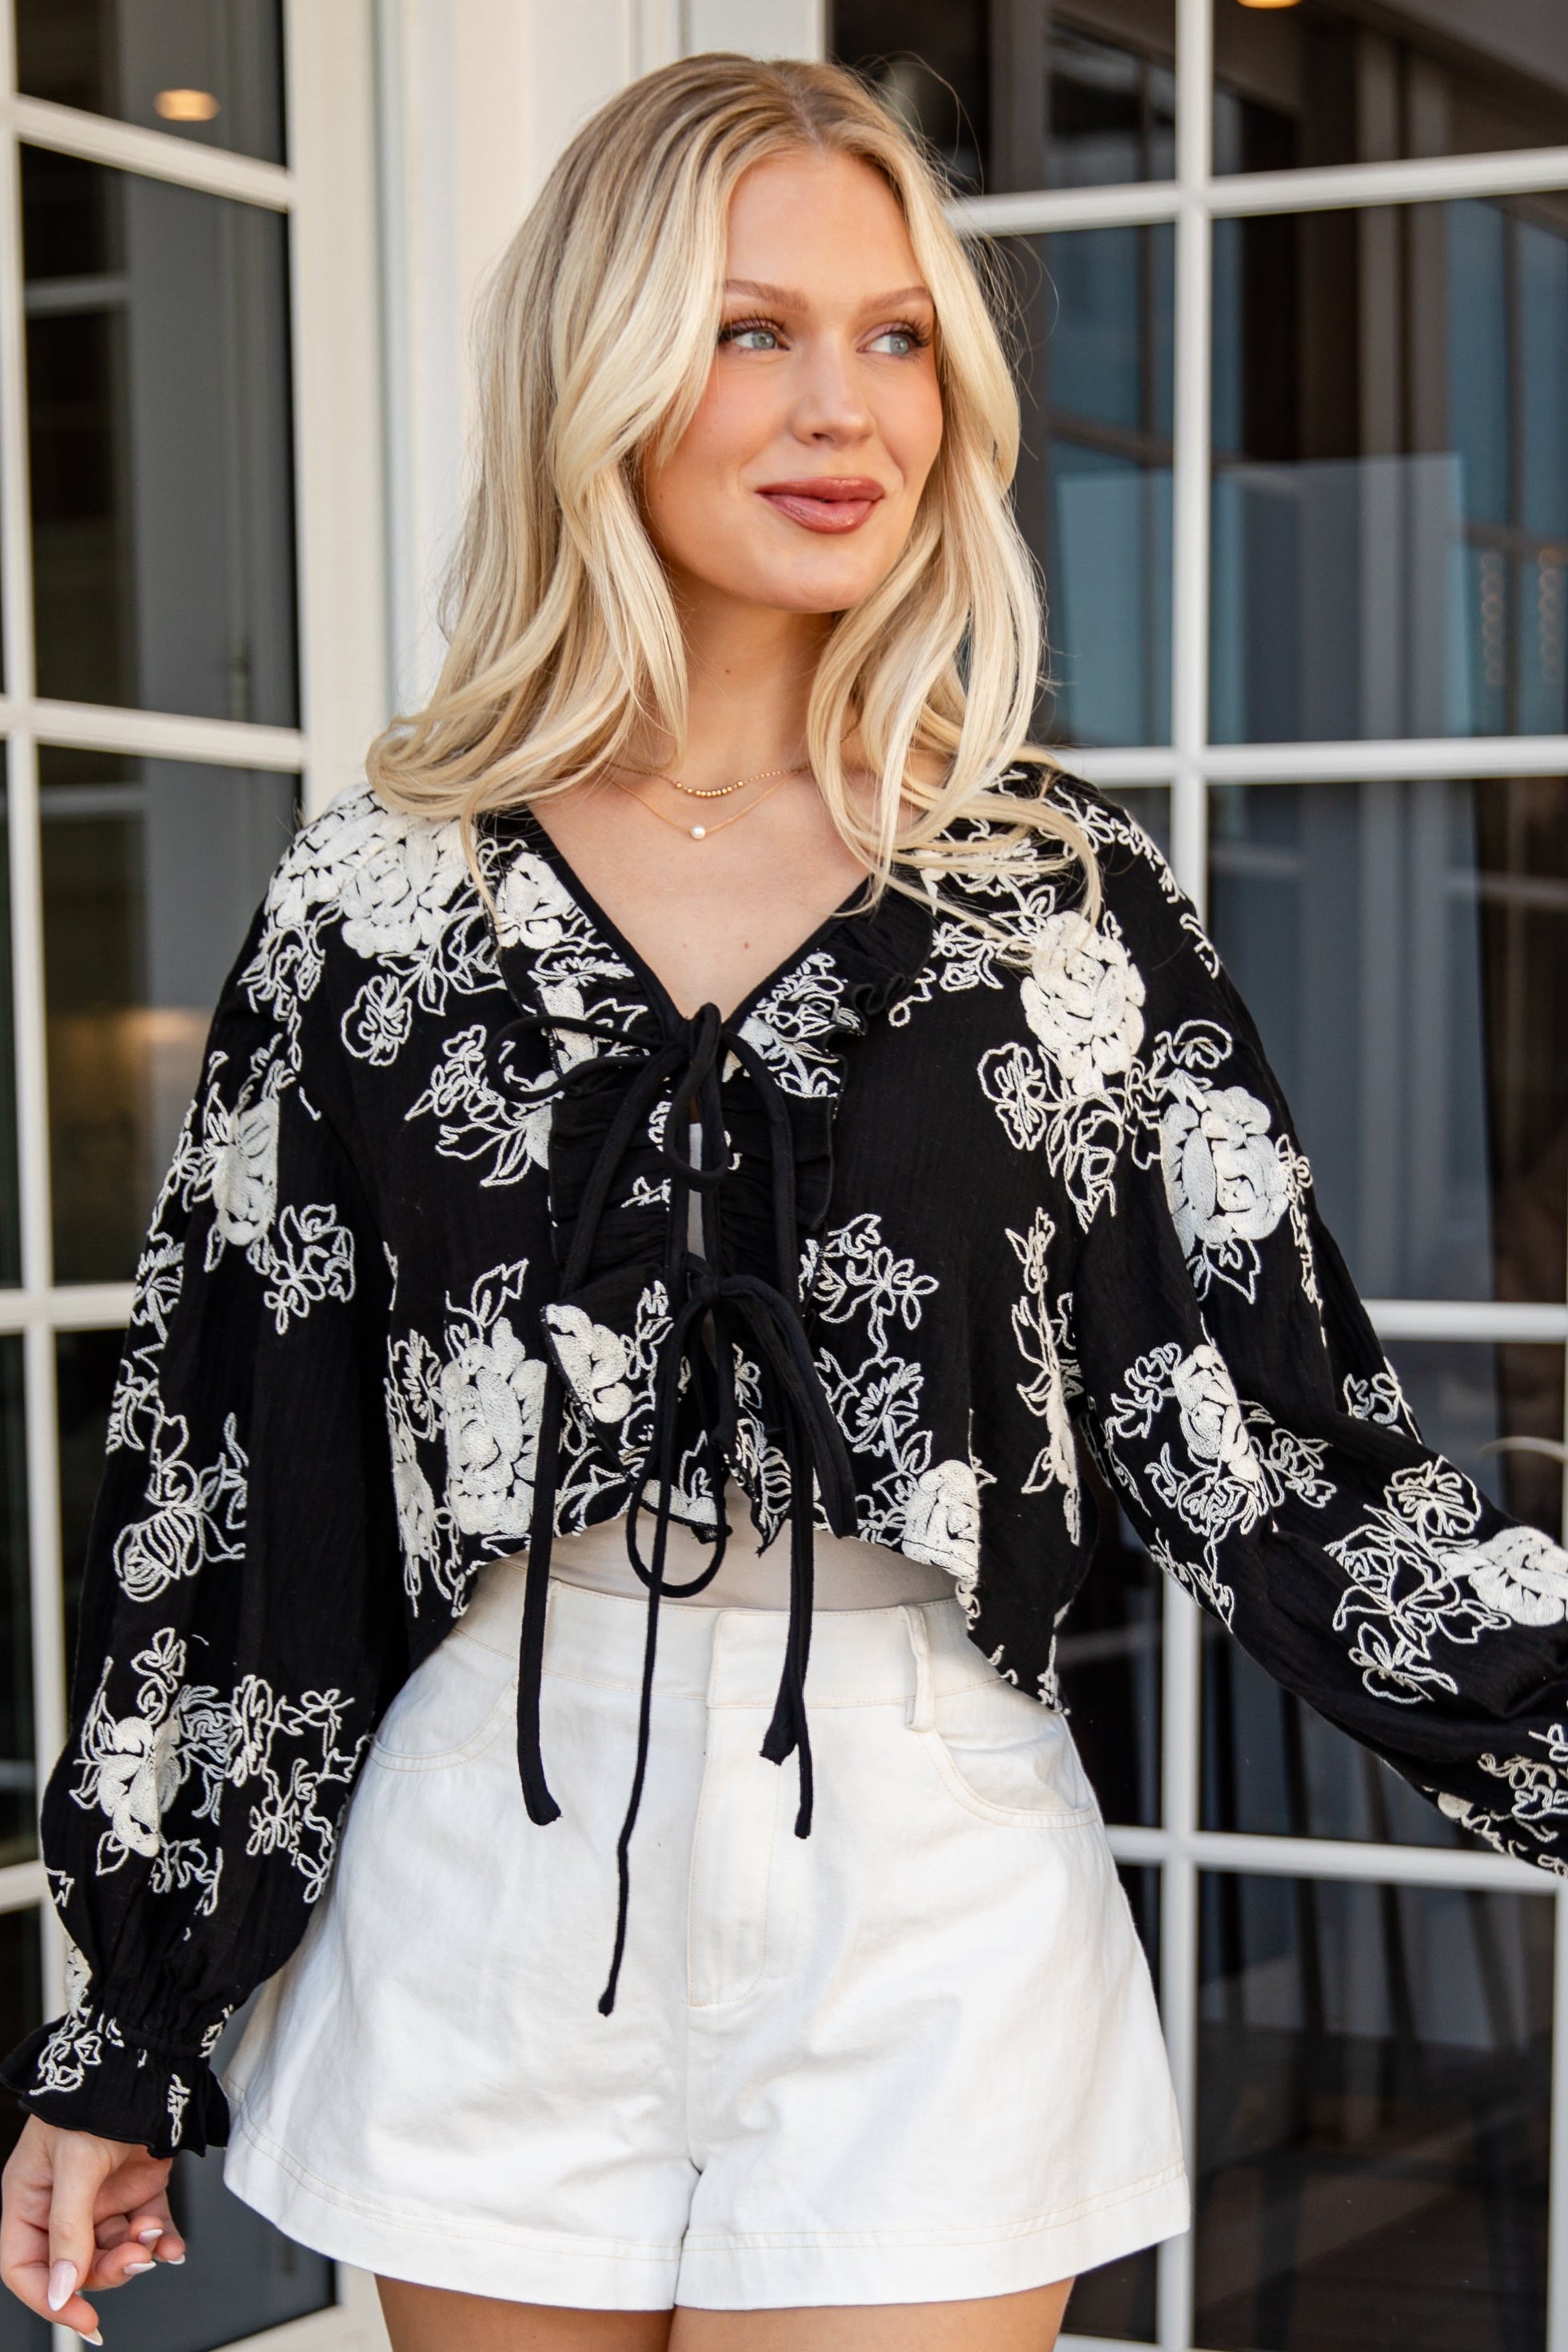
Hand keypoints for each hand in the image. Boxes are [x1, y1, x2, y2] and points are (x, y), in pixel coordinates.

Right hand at [0, 2115, 186, 2340]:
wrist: (145, 2057)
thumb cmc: (95, 2098)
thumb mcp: (76, 2166)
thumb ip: (68, 2231)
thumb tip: (61, 2291)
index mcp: (30, 2198)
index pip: (25, 2267)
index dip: (49, 2298)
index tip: (80, 2317)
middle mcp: (63, 2203)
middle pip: (76, 2266)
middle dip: (106, 2270)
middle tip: (133, 2259)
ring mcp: (101, 2197)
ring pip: (115, 2250)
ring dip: (137, 2252)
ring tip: (153, 2235)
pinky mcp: (137, 2187)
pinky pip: (149, 2229)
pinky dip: (162, 2241)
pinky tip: (174, 2245)